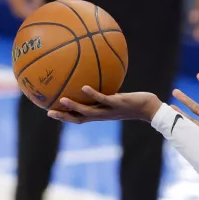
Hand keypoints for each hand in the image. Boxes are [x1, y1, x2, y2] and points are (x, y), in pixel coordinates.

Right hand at [47, 88, 161, 123]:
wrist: (149, 108)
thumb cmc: (131, 102)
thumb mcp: (114, 98)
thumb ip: (103, 93)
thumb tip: (93, 81)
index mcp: (99, 114)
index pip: (79, 118)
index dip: (65, 117)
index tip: (50, 112)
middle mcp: (102, 115)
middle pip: (79, 118)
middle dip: (64, 117)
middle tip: (49, 112)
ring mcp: (110, 110)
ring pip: (89, 111)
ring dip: (75, 107)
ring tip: (62, 99)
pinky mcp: (118, 103)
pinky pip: (103, 99)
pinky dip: (93, 94)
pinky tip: (84, 87)